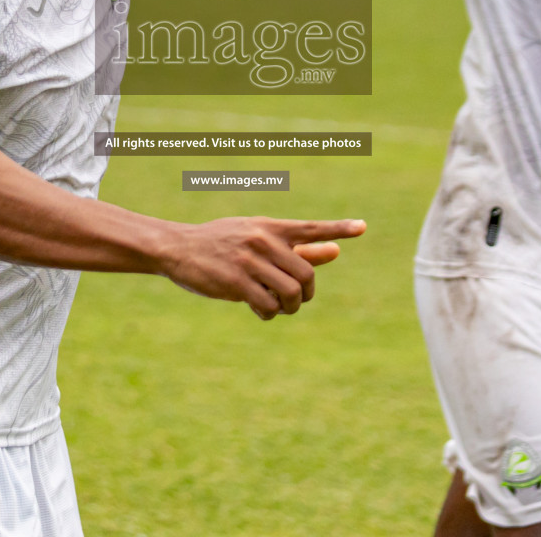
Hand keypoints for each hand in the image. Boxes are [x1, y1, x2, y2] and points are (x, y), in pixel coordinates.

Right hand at [158, 216, 365, 319]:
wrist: (178, 248)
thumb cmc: (221, 243)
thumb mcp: (257, 238)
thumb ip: (297, 247)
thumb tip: (336, 251)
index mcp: (270, 227)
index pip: (311, 227)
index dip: (338, 228)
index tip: (362, 227)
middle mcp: (263, 240)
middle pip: (307, 275)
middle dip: (306, 295)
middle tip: (294, 301)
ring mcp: (249, 261)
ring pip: (291, 293)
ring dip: (289, 307)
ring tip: (276, 306)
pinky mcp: (236, 282)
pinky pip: (268, 306)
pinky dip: (269, 313)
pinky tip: (259, 309)